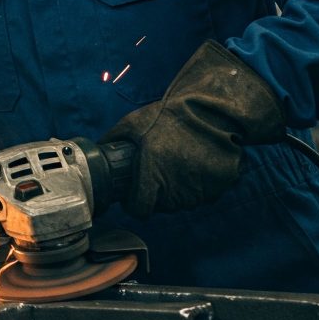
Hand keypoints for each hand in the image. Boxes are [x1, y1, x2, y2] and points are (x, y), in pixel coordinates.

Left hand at [102, 41, 284, 215]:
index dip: (134, 203)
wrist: (212, 109)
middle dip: (157, 193)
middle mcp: (175, 191)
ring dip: (179, 189)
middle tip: (160, 169)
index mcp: (151, 178)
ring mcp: (200, 191)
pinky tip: (198, 163)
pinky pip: (206, 193)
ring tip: (180, 163)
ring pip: (184, 201)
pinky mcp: (220, 187)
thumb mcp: (134, 122)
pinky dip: (201, 183)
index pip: (139, 210)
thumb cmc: (170, 116)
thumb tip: (98, 147)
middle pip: (162, 206)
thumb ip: (114, 138)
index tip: (135, 193)